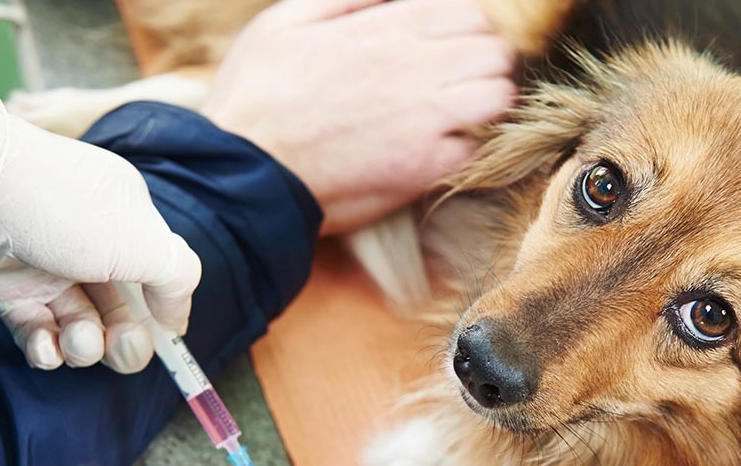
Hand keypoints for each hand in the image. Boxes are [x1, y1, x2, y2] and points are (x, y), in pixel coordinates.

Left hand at [0, 74, 200, 372]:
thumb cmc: (62, 208)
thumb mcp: (144, 240)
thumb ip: (178, 279)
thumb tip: (177, 318)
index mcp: (126, 216)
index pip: (157, 273)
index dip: (164, 310)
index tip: (167, 338)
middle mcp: (88, 239)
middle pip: (121, 309)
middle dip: (126, 339)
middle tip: (121, 348)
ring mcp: (46, 265)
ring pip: (80, 324)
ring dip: (85, 346)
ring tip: (74, 341)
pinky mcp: (5, 288)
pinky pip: (36, 330)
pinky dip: (45, 347)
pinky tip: (46, 348)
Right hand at [203, 0, 516, 233]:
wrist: (241, 173)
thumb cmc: (255, 95)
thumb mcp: (286, 19)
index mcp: (387, 26)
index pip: (470, 12)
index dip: (467, 28)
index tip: (448, 46)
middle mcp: (416, 68)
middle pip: (495, 51)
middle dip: (484, 62)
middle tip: (458, 80)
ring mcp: (426, 120)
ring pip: (499, 97)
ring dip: (485, 102)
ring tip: (455, 113)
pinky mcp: (424, 168)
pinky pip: (477, 147)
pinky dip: (466, 146)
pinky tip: (437, 148)